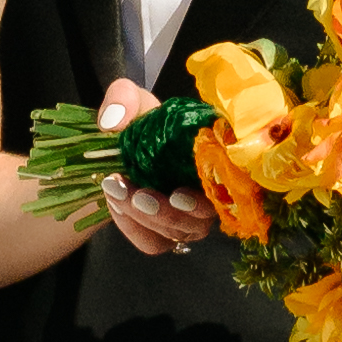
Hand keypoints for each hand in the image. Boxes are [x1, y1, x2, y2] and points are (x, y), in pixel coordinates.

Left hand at [92, 70, 213, 259]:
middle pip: (201, 220)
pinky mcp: (166, 233)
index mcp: (212, 156)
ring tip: (115, 191)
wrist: (117, 150)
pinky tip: (116, 206)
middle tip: (136, 194)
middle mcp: (208, 191)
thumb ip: (124, 98)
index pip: (228, 184)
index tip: (177, 194)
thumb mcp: (129, 99)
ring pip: (176, 233)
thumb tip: (113, 122)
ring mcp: (189, 217)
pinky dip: (132, 228)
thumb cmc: (139, 122)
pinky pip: (154, 243)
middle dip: (166, 212)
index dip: (207, 196)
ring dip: (144, 219)